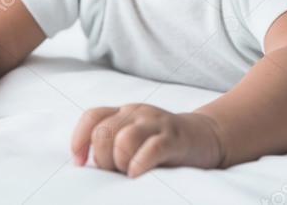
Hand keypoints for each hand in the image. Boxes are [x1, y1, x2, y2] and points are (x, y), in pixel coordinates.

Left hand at [71, 103, 224, 177]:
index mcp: (124, 113)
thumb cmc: (163, 146)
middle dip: (103, 159)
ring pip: (123, 139)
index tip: (80, 163)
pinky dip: (140, 164)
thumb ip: (112, 145)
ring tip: (130, 172)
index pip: (92, 117)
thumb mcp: (135, 138)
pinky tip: (138, 173)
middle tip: (118, 172)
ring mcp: (156, 124)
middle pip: (103, 133)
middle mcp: (137, 113)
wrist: (207, 137)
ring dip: (121, 162)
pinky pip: (151, 149)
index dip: (80, 140)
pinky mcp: (174, 138)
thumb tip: (86, 166)